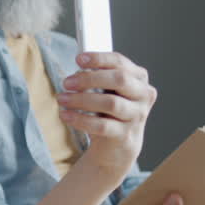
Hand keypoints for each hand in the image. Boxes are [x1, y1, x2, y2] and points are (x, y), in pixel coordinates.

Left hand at [57, 52, 155, 176]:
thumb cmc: (109, 111)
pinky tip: (65, 116)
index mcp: (139, 79)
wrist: (117, 145)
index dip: (99, 59)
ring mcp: (137, 116)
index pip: (121, 62)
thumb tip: (79, 66)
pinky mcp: (126, 135)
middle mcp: (143, 96)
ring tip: (62, 99)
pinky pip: (102, 126)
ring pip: (111, 103)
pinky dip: (80, 120)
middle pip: (119, 79)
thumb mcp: (107, 90)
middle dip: (90, 79)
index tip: (78, 59)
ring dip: (81, 100)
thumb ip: (98, 76)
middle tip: (67, 82)